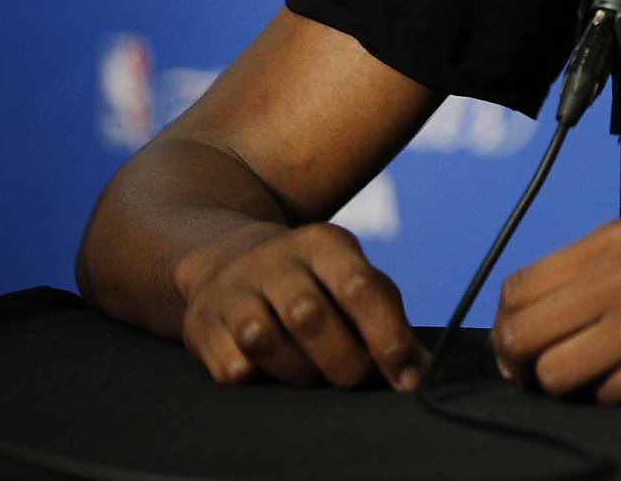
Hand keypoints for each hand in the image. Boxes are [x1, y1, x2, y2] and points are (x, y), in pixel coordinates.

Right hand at [172, 221, 426, 390]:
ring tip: (312, 374)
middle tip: (355, 378)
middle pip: (309, 316)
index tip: (406, 377)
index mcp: (323, 243)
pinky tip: (269, 372)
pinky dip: (256, 378)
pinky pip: (230, 366)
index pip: (359, 287)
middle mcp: (274, 259)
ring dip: (298, 372)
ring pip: (264, 341)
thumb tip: (419, 372)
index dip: (387, 336)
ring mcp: (232, 289)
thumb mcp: (351, 278)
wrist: (226, 257)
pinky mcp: (201, 323)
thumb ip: (388, 319)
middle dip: (342, 361)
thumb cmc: (313, 281)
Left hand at [492, 216, 620, 401]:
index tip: (525, 351)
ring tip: (613, 380)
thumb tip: (535, 323)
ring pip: (556, 374)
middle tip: (549, 381)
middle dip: (524, 368)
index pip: (518, 287)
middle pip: (521, 333)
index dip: (509, 329)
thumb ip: (604, 274)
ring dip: (575, 390)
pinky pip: (609, 398)